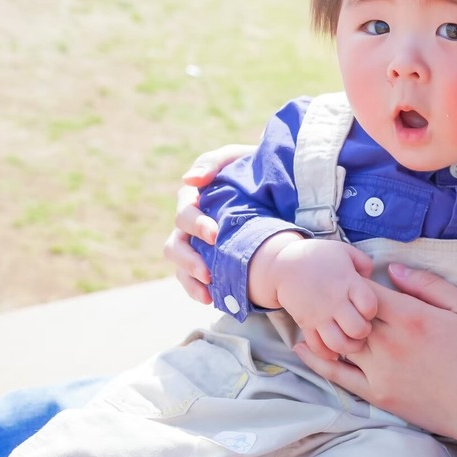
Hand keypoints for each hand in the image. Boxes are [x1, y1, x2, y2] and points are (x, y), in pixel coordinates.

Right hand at [162, 143, 255, 303]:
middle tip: (209, 271)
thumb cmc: (255, 170)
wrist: (281, 188)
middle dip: (189, 258)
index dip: (196, 224)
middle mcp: (191, 223)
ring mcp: (196, 244)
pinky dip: (196, 290)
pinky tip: (209, 298)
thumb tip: (189, 179)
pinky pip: (191, 279)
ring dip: (189, 277)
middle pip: (175, 243)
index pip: (185, 212)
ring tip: (207, 289)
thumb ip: (215, 162)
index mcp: (195, 198)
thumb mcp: (238, 158)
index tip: (215, 235)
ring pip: (179, 264)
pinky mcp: (206, 260)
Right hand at [257, 237, 378, 360]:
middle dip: (364, 331)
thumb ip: (364, 263)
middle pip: (357, 329)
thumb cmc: (318, 256)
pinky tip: (334, 348)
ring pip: (339, 343)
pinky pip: (317, 347)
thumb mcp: (345, 251)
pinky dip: (328, 352)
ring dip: (349, 346)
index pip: (370, 306)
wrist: (283, 265)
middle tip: (362, 326)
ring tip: (351, 339)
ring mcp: (319, 315)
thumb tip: (373, 278)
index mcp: (347, 282)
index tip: (367, 307)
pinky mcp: (305, 325)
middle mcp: (334, 301)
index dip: (373, 310)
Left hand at [295, 263, 456, 444]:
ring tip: (315, 311)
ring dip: (327, 325)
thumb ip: (428, 284)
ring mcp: (380, 371)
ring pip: (340, 341)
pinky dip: (318, 360)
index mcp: (411, 317)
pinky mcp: (377, 395)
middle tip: (332, 291)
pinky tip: (303, 347)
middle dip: (340, 301)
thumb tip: (393, 269)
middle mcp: (389, 343)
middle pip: (350, 314)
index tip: (354, 276)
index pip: (367, 290)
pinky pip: (338, 374)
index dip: (356, 281)